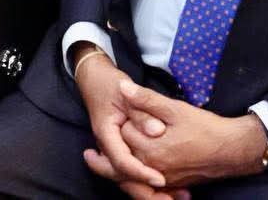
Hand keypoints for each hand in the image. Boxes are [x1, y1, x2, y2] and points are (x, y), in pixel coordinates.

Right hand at [74, 49, 168, 189]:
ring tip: (173, 197)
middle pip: (122, 178)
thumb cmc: (110, 84)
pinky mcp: (120, 150)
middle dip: (145, 193)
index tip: (160, 179)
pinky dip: (146, 181)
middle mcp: (107, 147)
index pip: (121, 161)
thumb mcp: (126, 92)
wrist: (94, 79)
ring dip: (147, 191)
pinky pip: (130, 171)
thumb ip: (142, 111)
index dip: (140, 172)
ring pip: (126, 179)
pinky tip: (166, 187)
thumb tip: (156, 131)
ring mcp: (112, 150)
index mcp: (106, 134)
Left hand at [109, 81, 267, 187]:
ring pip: (129, 180)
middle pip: (118, 165)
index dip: (121, 122)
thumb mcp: (174, 108)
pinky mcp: (170, 184)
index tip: (119, 112)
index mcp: (149, 148)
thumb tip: (122, 88)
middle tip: (88, 155)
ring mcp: (161, 179)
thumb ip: (146, 99)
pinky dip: (133, 183)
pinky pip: (145, 189)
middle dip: (104, 159)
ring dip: (115, 174)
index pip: (122, 135)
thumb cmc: (204, 128)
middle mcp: (152, 167)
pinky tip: (130, 177)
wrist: (230, 150)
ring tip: (101, 166)